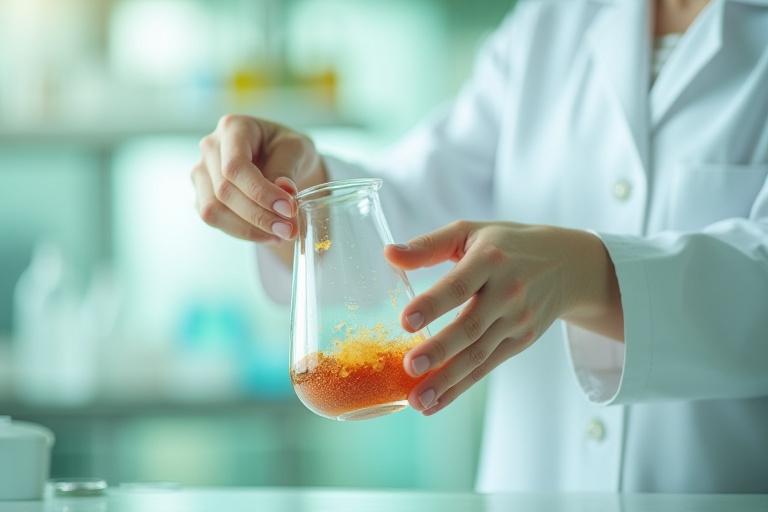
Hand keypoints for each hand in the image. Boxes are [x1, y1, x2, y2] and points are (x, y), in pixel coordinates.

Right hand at [191, 114, 326, 241]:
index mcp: (233, 127)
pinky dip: (243, 232)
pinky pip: (216, 221)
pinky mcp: (202, 195)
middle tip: (290, 230)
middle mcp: (210, 147)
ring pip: (213, 210)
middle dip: (259, 215)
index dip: (260, 192)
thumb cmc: (288, 148)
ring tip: (281, 235)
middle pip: (224, 191)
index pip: (236, 166)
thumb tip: (284, 190)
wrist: (281, 159)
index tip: (289, 209)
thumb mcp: (297, 149)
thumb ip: (287, 167)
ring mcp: (202, 172)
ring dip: (249, 229)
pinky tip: (268, 235)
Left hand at [384, 221, 621, 415]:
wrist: (567, 265)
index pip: (460, 285)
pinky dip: (461, 387)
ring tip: (418, 400)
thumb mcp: (470, 232)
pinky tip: (435, 403)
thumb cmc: (506, 244)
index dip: (433, 303)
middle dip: (440, 350)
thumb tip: (389, 254)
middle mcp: (507, 292)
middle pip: (470, 326)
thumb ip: (429, 245)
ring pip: (478, 354)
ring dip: (447, 380)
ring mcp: (517, 320)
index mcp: (490, 260)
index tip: (406, 321)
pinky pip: (487, 367)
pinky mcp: (520, 341)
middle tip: (410, 367)